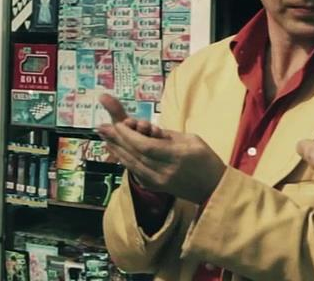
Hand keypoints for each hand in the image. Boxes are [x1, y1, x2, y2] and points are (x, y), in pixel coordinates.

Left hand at [95, 94, 226, 202]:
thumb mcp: (191, 139)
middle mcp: (164, 171)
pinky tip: (116, 149)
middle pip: (134, 154)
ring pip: (131, 164)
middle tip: (100, 127)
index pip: (146, 146)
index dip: (129, 135)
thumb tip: (145, 130)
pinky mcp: (154, 187)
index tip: (118, 124)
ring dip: (116, 148)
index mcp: (177, 156)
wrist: (212, 189)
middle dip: (116, 139)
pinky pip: (135, 170)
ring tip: (103, 135)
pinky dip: (124, 158)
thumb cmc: (206, 160)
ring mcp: (158, 182)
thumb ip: (167, 135)